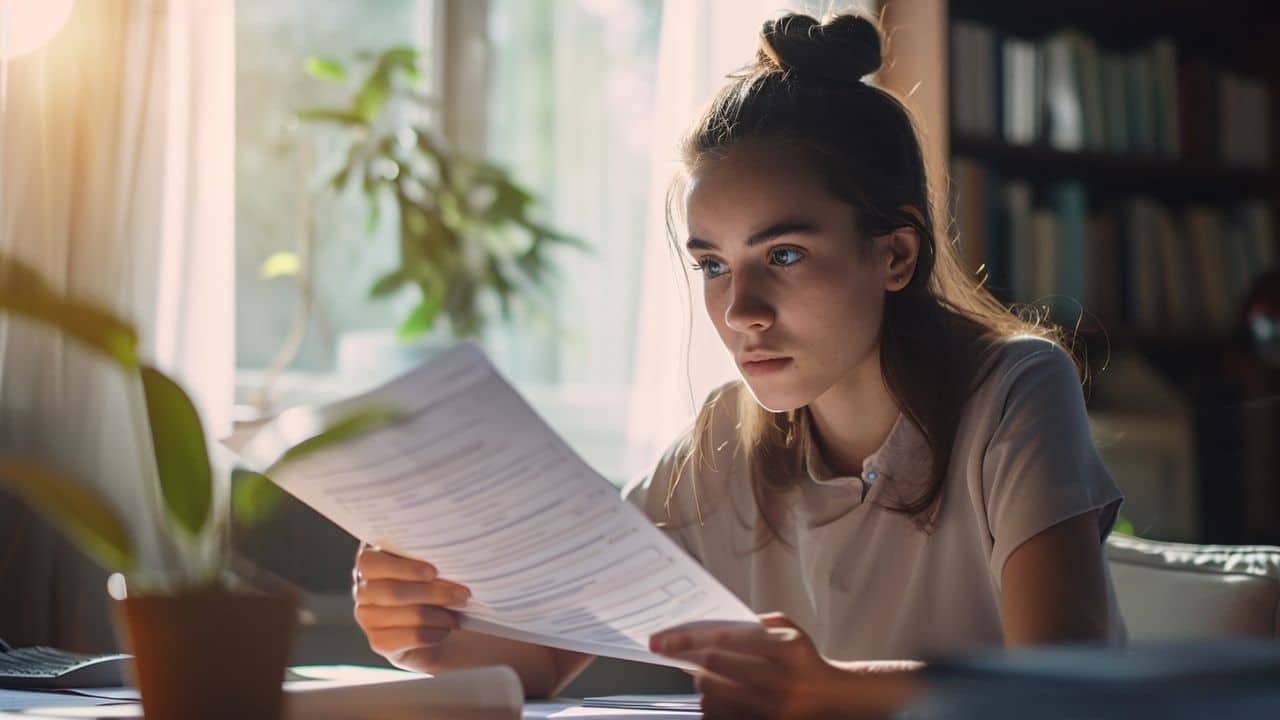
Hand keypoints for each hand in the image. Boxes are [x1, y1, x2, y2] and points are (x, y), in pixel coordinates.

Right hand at [351, 543, 470, 671]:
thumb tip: (450, 558)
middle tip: (462, 594)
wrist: (435, 620)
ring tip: (458, 612)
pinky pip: (411, 637)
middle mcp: (362, 590)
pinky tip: (446, 628)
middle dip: (432, 593)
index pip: (370, 563)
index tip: (434, 572)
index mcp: (369, 562)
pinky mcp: (379, 642)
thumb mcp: (429, 564)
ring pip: (405, 615)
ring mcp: (367, 618)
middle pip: (391, 592)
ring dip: (438, 614)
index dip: (403, 568)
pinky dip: (434, 632)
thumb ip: (427, 556)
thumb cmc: (433, 582)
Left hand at [650, 613, 913, 718]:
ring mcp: (773, 710)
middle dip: (687, 660)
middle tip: (671, 652)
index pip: (725, 640)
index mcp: (787, 648)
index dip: (688, 639)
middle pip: (715, 669)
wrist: (832, 699)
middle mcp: (781, 681)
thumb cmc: (802, 657)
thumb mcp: (786, 629)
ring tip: (704, 673)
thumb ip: (749, 623)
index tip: (661, 640)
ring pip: (713, 697)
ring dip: (700, 683)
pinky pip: (720, 718)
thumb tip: (703, 627)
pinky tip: (718, 694)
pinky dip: (710, 704)